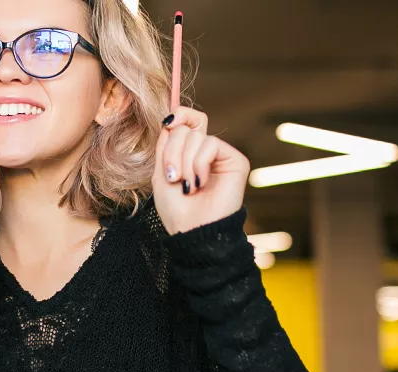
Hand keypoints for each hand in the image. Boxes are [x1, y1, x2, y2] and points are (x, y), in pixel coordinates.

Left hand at [152, 107, 249, 234]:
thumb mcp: (161, 173)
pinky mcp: (236, 160)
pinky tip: (200, 183)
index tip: (168, 123)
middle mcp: (206, 151)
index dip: (179, 115)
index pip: (187, 120)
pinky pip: (211, 144)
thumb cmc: (176, 208)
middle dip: (172, 153)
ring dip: (184, 163)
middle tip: (173, 177)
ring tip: (187, 185)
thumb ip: (166, 145)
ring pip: (196, 136)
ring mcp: (221, 155)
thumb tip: (172, 119)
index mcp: (188, 152)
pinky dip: (199, 164)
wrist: (192, 230)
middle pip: (186, 128)